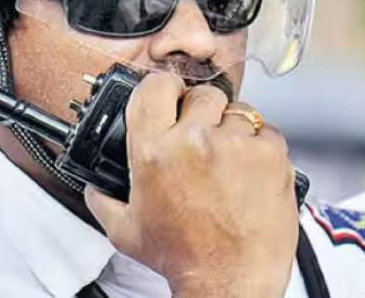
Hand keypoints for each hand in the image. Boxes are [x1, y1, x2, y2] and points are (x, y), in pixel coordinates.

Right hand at [85, 73, 297, 297]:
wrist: (231, 282)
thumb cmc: (183, 257)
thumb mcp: (126, 231)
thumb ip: (104, 200)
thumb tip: (94, 185)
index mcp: (154, 151)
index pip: (155, 86)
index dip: (163, 89)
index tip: (170, 97)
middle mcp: (194, 140)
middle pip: (200, 94)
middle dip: (201, 113)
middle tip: (202, 141)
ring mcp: (235, 144)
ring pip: (237, 109)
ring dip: (232, 129)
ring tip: (229, 161)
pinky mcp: (270, 154)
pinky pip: (266, 130)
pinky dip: (261, 147)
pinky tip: (250, 172)